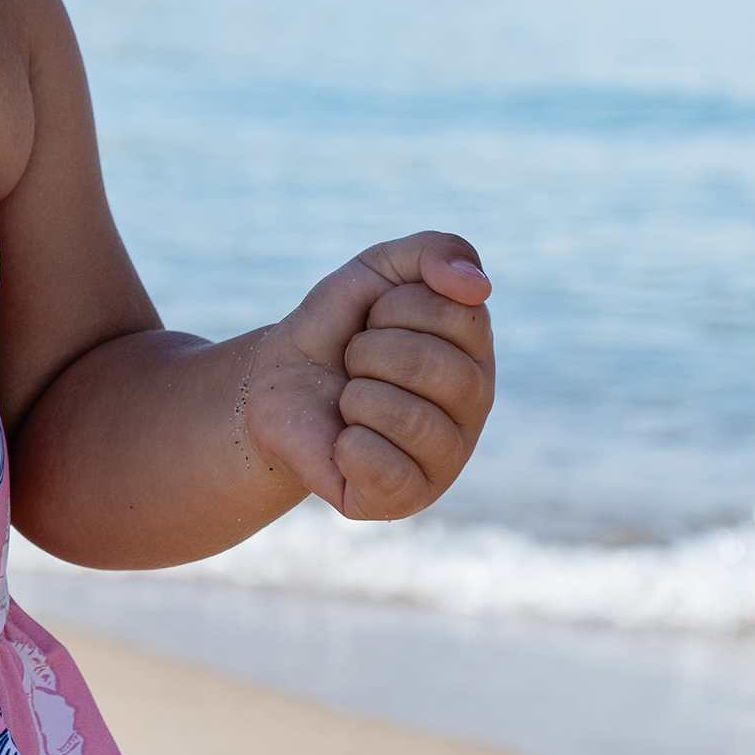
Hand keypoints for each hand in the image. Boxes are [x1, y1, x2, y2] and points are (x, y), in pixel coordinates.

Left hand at [243, 232, 493, 520]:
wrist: (276, 384)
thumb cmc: (336, 330)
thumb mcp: (375, 272)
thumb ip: (432, 253)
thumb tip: (478, 285)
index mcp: (477, 356)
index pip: (456, 313)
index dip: (394, 307)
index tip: (376, 319)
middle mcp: (474, 412)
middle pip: (433, 365)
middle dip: (370, 350)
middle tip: (355, 362)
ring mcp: (445, 461)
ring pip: (409, 417)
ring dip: (357, 396)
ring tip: (350, 402)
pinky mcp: (404, 501)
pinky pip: (385, 470)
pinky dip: (348, 445)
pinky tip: (345, 442)